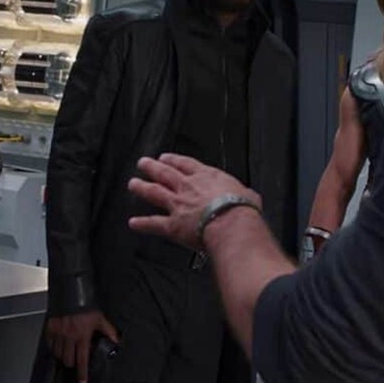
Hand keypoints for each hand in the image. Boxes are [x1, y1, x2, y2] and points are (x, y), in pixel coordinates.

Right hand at [45, 310, 119, 382]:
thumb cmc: (85, 305)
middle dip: (72, 363)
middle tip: (74, 361)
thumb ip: (108, 331)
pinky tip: (58, 344)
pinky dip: (53, 346)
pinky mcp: (50, 328)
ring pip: (58, 353)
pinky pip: (50, 343)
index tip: (82, 381)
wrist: (71, 292)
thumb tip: (117, 340)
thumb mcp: (100, 318)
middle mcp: (69, 336)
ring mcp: (58, 332)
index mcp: (82, 336)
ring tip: (67, 353)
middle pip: (68, 359)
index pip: (82, 359)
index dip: (82, 372)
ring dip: (63, 355)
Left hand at [127, 153, 259, 248]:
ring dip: (142, 188)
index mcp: (207, 177)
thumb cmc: (242, 209)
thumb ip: (243, 194)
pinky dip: (143, 224)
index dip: (174, 160)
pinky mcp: (172, 225)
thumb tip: (250, 198)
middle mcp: (188, 187)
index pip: (186, 164)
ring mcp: (178, 205)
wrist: (231, 224)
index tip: (166, 158)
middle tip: (143, 163)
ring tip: (133, 184)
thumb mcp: (247, 194)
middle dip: (152, 167)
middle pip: (165, 173)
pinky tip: (133, 223)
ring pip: (155, 192)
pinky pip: (154, 224)